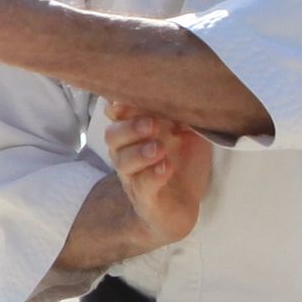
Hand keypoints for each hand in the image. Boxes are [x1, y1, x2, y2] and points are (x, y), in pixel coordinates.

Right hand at [106, 103, 212, 253]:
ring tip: (159, 148)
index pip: (115, 115)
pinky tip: (166, 168)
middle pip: (113, 136)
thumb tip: (188, 92)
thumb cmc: (181, 167)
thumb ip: (181, 116)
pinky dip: (154, 175)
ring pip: (124, 162)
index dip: (119, 106)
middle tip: (152, 124)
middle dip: (130, 127)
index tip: (130, 99)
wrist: (181, 209)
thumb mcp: (185, 135)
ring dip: (140, 152)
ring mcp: (134, 177)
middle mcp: (127, 154)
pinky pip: (143, 186)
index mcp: (135, 135)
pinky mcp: (147, 199)